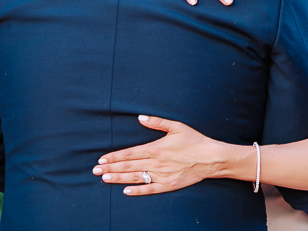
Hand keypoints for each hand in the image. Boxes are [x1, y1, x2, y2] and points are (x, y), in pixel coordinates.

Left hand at [92, 116, 227, 195]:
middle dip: (111, 168)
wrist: (211, 158)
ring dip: (118, 178)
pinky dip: (137, 191)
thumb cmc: (194, 140)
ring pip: (135, 177)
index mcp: (155, 148)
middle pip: (129, 166)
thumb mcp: (177, 126)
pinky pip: (150, 189)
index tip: (101, 159)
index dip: (114, 156)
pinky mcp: (168, 185)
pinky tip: (126, 191)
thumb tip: (140, 117)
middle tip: (95, 171)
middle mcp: (156, 163)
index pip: (129, 153)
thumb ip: (157, 122)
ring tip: (104, 179)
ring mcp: (161, 175)